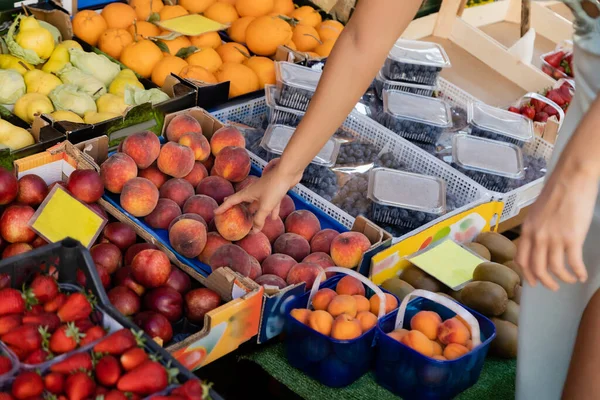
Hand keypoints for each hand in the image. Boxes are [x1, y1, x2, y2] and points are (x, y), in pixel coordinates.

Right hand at [215, 167, 301, 230]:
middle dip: (239, 209)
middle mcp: (254, 191)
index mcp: (247, 193)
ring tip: (252, 220)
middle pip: (244, 202)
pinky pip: (271, 203)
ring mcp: (265, 191)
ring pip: (258, 204)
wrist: (288, 171)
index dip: (223, 207)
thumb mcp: (265, 206)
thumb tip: (254, 231)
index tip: (216, 212)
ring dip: (256, 212)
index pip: (232, 201)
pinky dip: (272, 210)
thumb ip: (259, 219)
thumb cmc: (274, 186)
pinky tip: (274, 218)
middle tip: (232, 215)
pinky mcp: (275, 191)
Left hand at [516, 164, 596, 290]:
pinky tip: (582, 275)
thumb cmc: (557, 190)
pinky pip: (573, 263)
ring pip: (555, 269)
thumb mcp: (538, 210)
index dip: (527, 273)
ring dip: (564, 279)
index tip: (533, 281)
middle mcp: (537, 236)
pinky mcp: (571, 238)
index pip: (521, 258)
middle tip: (553, 287)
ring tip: (571, 280)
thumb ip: (536, 226)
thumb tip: (540, 239)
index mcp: (527, 229)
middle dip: (545, 281)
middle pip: (537, 268)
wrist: (572, 177)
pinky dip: (578, 273)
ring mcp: (554, 238)